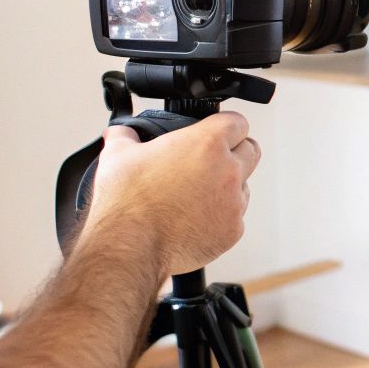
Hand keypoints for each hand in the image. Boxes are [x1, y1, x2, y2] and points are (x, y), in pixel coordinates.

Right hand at [81, 112, 261, 277]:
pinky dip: (220, 217)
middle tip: (211, 162)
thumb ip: (125, 135)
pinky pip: (235, 217)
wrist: (128, 245)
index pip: (237, 122)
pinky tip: (195, 220)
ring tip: (196, 196)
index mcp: (207, 143)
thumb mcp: (118, 154)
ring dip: (228, 187)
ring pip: (243, 186)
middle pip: (251, 151)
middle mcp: (228, 170)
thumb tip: (120, 131)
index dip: (226, 125)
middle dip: (235, 152)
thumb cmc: (126, 200)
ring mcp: (234, 202)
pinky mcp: (233, 231)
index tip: (217, 131)